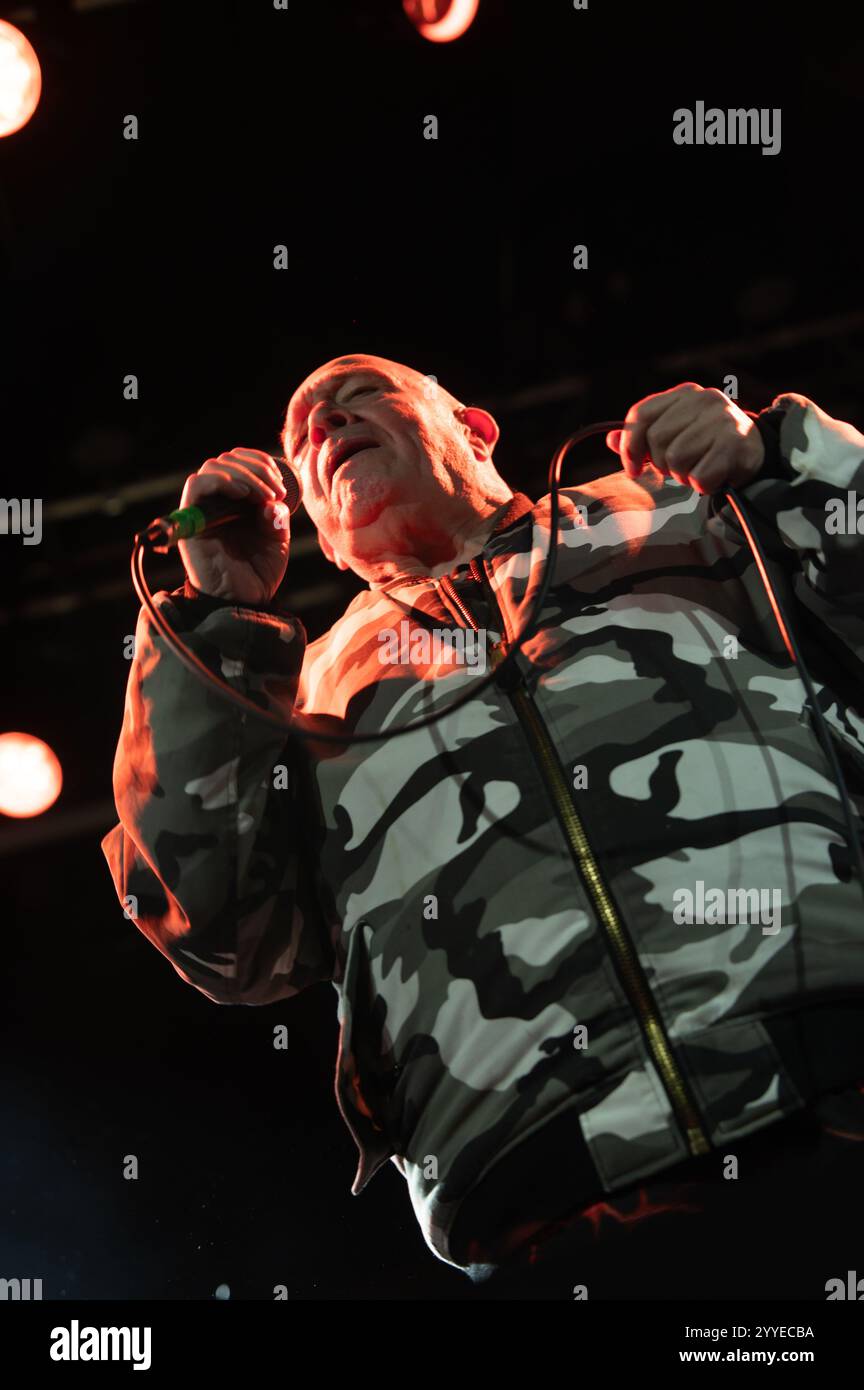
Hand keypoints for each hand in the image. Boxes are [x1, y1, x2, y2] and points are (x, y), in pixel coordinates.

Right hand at [178, 448, 291, 602]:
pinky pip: (196, 485)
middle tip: (277, 491)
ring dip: (244, 473)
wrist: (243, 602)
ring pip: (213, 466)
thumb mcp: (277, 541)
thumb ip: (276, 518)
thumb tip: (272, 503)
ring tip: (264, 495)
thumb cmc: (258, 573)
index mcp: (236, 501)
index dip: (260, 462)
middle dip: (257, 467)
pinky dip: (221, 480)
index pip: (239, 462)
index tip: (281, 484)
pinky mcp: (191, 521)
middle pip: (227, 460)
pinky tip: (244, 493)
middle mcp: (216, 501)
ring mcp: (202, 509)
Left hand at [605, 383, 765, 493]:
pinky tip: (714, 476)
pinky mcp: (735, 444)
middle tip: (679, 467)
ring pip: (675, 460)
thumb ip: (643, 435)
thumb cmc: (707, 444)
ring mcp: (722, 420)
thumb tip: (610, 439)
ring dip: (683, 475)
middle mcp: (705, 399)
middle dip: (662, 463)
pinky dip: (702, 485)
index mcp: (685, 393)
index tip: (633, 468)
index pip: (640, 415)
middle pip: (656, 440)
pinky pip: (699, 477)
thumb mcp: (676, 433)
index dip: (629, 446)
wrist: (757, 451)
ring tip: (698, 468)